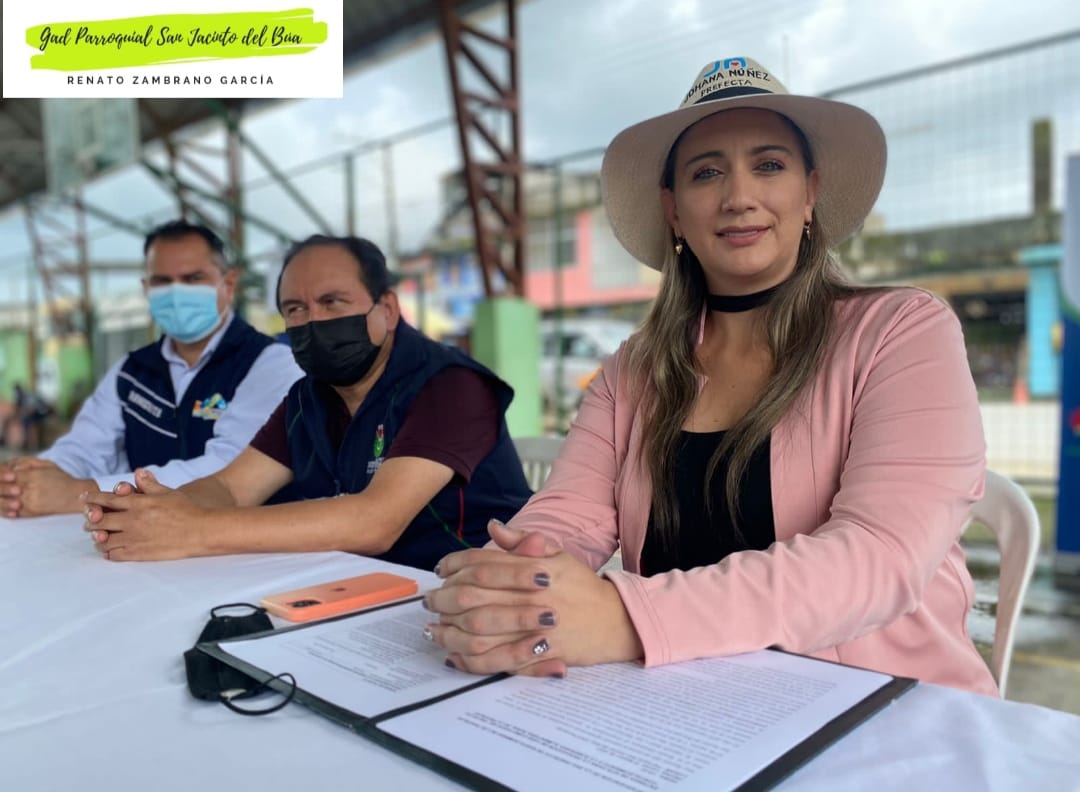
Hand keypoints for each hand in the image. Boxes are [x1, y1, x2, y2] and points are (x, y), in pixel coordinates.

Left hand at [0, 458, 96, 517]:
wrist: (76, 497)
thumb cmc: (62, 479)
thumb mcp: (47, 464)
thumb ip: (27, 462)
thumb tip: (10, 465)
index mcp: (33, 476)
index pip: (6, 475)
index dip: (2, 476)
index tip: (4, 476)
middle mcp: (29, 490)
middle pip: (2, 488)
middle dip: (0, 487)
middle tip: (1, 485)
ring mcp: (28, 503)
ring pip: (3, 501)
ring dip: (1, 498)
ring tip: (2, 495)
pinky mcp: (30, 513)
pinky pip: (10, 512)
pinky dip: (5, 509)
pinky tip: (7, 504)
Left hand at [81, 469, 207, 560]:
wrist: (201, 531)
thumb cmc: (187, 510)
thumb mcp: (168, 493)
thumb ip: (149, 484)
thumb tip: (138, 472)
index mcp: (138, 503)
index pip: (107, 500)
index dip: (92, 498)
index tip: (84, 498)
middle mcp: (132, 520)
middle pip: (99, 520)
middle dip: (90, 520)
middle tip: (89, 520)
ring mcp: (134, 538)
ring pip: (104, 539)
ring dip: (98, 537)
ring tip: (99, 536)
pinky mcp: (139, 553)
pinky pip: (114, 555)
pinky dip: (108, 552)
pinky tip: (109, 550)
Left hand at [425, 520, 642, 676]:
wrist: (616, 620)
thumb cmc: (583, 587)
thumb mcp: (559, 555)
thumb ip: (524, 541)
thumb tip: (494, 527)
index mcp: (533, 569)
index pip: (483, 563)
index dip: (455, 565)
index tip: (440, 569)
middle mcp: (530, 597)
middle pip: (472, 597)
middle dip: (443, 599)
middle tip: (429, 600)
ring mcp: (532, 628)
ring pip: (477, 631)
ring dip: (449, 631)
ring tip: (434, 629)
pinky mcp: (537, 654)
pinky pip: (495, 661)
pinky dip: (469, 661)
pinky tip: (454, 656)